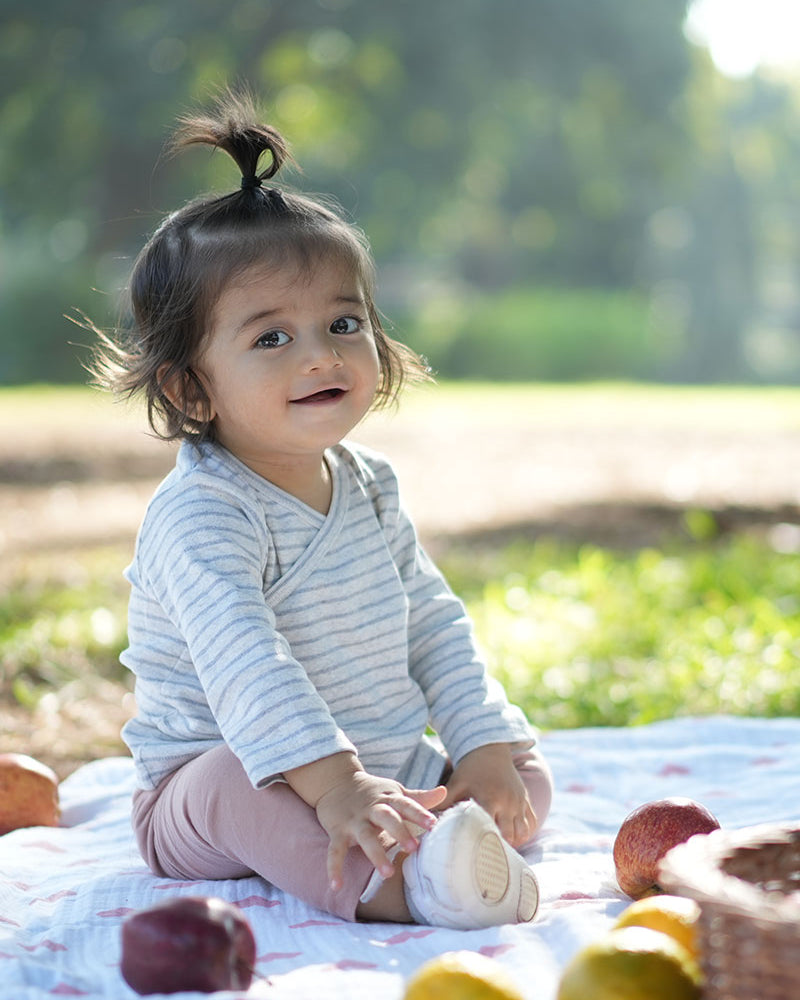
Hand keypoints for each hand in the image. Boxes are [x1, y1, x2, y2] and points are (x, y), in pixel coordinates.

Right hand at [285, 752, 445, 889]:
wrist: (335, 782)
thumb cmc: (372, 792)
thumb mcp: (394, 791)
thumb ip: (418, 797)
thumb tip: (444, 792)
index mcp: (388, 799)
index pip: (406, 804)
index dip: (419, 813)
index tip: (433, 824)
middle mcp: (372, 809)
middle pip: (387, 818)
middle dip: (399, 831)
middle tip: (413, 848)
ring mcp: (354, 821)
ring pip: (365, 836)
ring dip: (375, 854)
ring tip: (387, 874)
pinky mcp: (337, 831)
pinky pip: (335, 851)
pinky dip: (334, 868)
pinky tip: (337, 886)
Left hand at [439, 743, 536, 847]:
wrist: (490, 749)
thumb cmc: (471, 769)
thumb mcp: (456, 783)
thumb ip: (444, 802)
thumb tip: (427, 820)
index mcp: (490, 798)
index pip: (490, 827)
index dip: (484, 842)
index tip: (476, 853)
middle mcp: (508, 802)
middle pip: (509, 835)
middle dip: (500, 846)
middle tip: (488, 855)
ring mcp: (519, 802)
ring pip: (523, 832)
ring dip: (514, 842)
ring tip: (500, 847)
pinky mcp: (526, 800)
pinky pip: (532, 823)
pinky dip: (525, 832)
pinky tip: (513, 837)